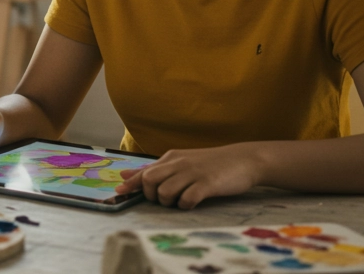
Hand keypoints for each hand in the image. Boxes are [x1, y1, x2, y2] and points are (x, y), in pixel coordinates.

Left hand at [115, 143, 262, 208]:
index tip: (118, 192)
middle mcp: (179, 163)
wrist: (244, 159)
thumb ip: (156, 169)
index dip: (131, 183)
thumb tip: (126, 174)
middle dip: (151, 195)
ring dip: (169, 202)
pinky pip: (187, 199)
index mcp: (171, 158)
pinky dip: (186, 205)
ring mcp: (193, 173)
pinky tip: (192, 203)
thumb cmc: (211, 164)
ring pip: (165, 191)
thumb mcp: (182, 162)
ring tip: (180, 201)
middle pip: (150, 180)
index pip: (145, 171)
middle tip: (164, 200)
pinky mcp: (207, 183)